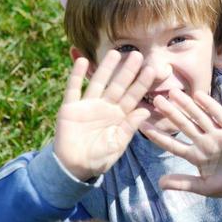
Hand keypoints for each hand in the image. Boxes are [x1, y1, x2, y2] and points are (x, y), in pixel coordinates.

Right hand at [54, 51, 158, 181]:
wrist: (74, 167)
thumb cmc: (98, 159)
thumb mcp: (117, 145)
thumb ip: (129, 128)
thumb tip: (145, 110)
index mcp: (118, 117)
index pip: (132, 97)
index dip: (141, 83)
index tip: (151, 70)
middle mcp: (104, 107)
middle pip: (117, 85)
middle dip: (127, 71)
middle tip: (137, 55)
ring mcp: (87, 106)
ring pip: (98, 82)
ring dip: (105, 68)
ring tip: (114, 53)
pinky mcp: (70, 108)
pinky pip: (74, 89)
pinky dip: (76, 75)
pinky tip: (82, 61)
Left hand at [142, 91, 221, 198]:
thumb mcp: (205, 187)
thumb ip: (184, 183)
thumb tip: (160, 183)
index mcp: (196, 156)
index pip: (172, 144)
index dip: (158, 135)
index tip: (142, 125)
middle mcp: (204, 142)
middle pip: (183, 125)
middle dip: (170, 113)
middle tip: (155, 100)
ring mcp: (218, 134)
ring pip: (198, 117)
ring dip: (186, 105)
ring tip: (172, 92)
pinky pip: (219, 115)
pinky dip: (210, 105)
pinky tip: (198, 95)